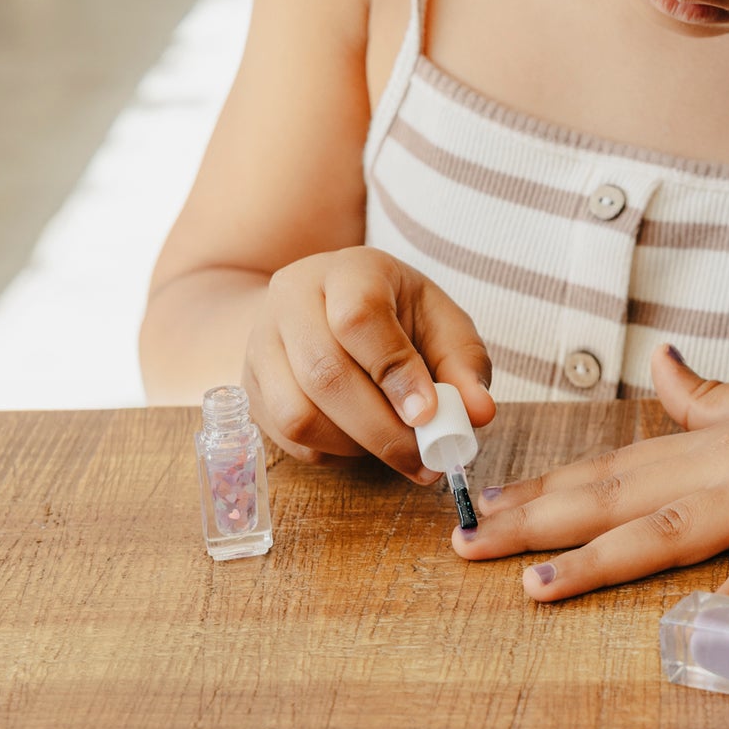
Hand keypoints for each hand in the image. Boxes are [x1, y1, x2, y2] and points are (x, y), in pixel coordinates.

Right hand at [242, 248, 495, 482]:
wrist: (320, 306)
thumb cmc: (393, 311)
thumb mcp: (437, 318)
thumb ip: (463, 362)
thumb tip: (478, 413)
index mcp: (346, 270)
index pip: (359, 317)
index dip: (395, 373)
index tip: (429, 415)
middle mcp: (291, 300)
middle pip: (324, 373)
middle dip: (382, 428)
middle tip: (425, 458)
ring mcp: (262, 344)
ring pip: (297, 414)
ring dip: (355, 446)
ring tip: (395, 447)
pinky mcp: (250, 387)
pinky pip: (286, 438)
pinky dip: (331, 452)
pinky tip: (360, 440)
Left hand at [456, 335, 728, 599]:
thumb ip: (709, 396)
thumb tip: (665, 367)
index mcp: (713, 445)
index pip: (610, 469)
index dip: (539, 490)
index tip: (474, 508)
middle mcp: (726, 465)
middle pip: (616, 496)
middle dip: (535, 522)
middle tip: (461, 545)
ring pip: (671, 527)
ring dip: (601, 558)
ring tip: (536, 586)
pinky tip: (705, 623)